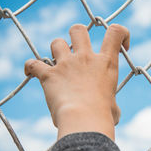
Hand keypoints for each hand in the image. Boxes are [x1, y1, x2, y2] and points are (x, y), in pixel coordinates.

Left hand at [24, 24, 129, 140]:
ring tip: (57, 63)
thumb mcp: (114, 107)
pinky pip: (34, 64)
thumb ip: (110, 102)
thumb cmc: (102, 117)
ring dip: (57, 50)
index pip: (116, 32)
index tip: (120, 45)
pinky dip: (30, 67)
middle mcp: (86, 58)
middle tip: (78, 49)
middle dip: (77, 35)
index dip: (120, 33)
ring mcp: (66, 64)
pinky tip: (30, 73)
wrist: (84, 120)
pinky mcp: (49, 75)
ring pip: (57, 42)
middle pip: (78, 30)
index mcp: (106, 63)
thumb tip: (111, 110)